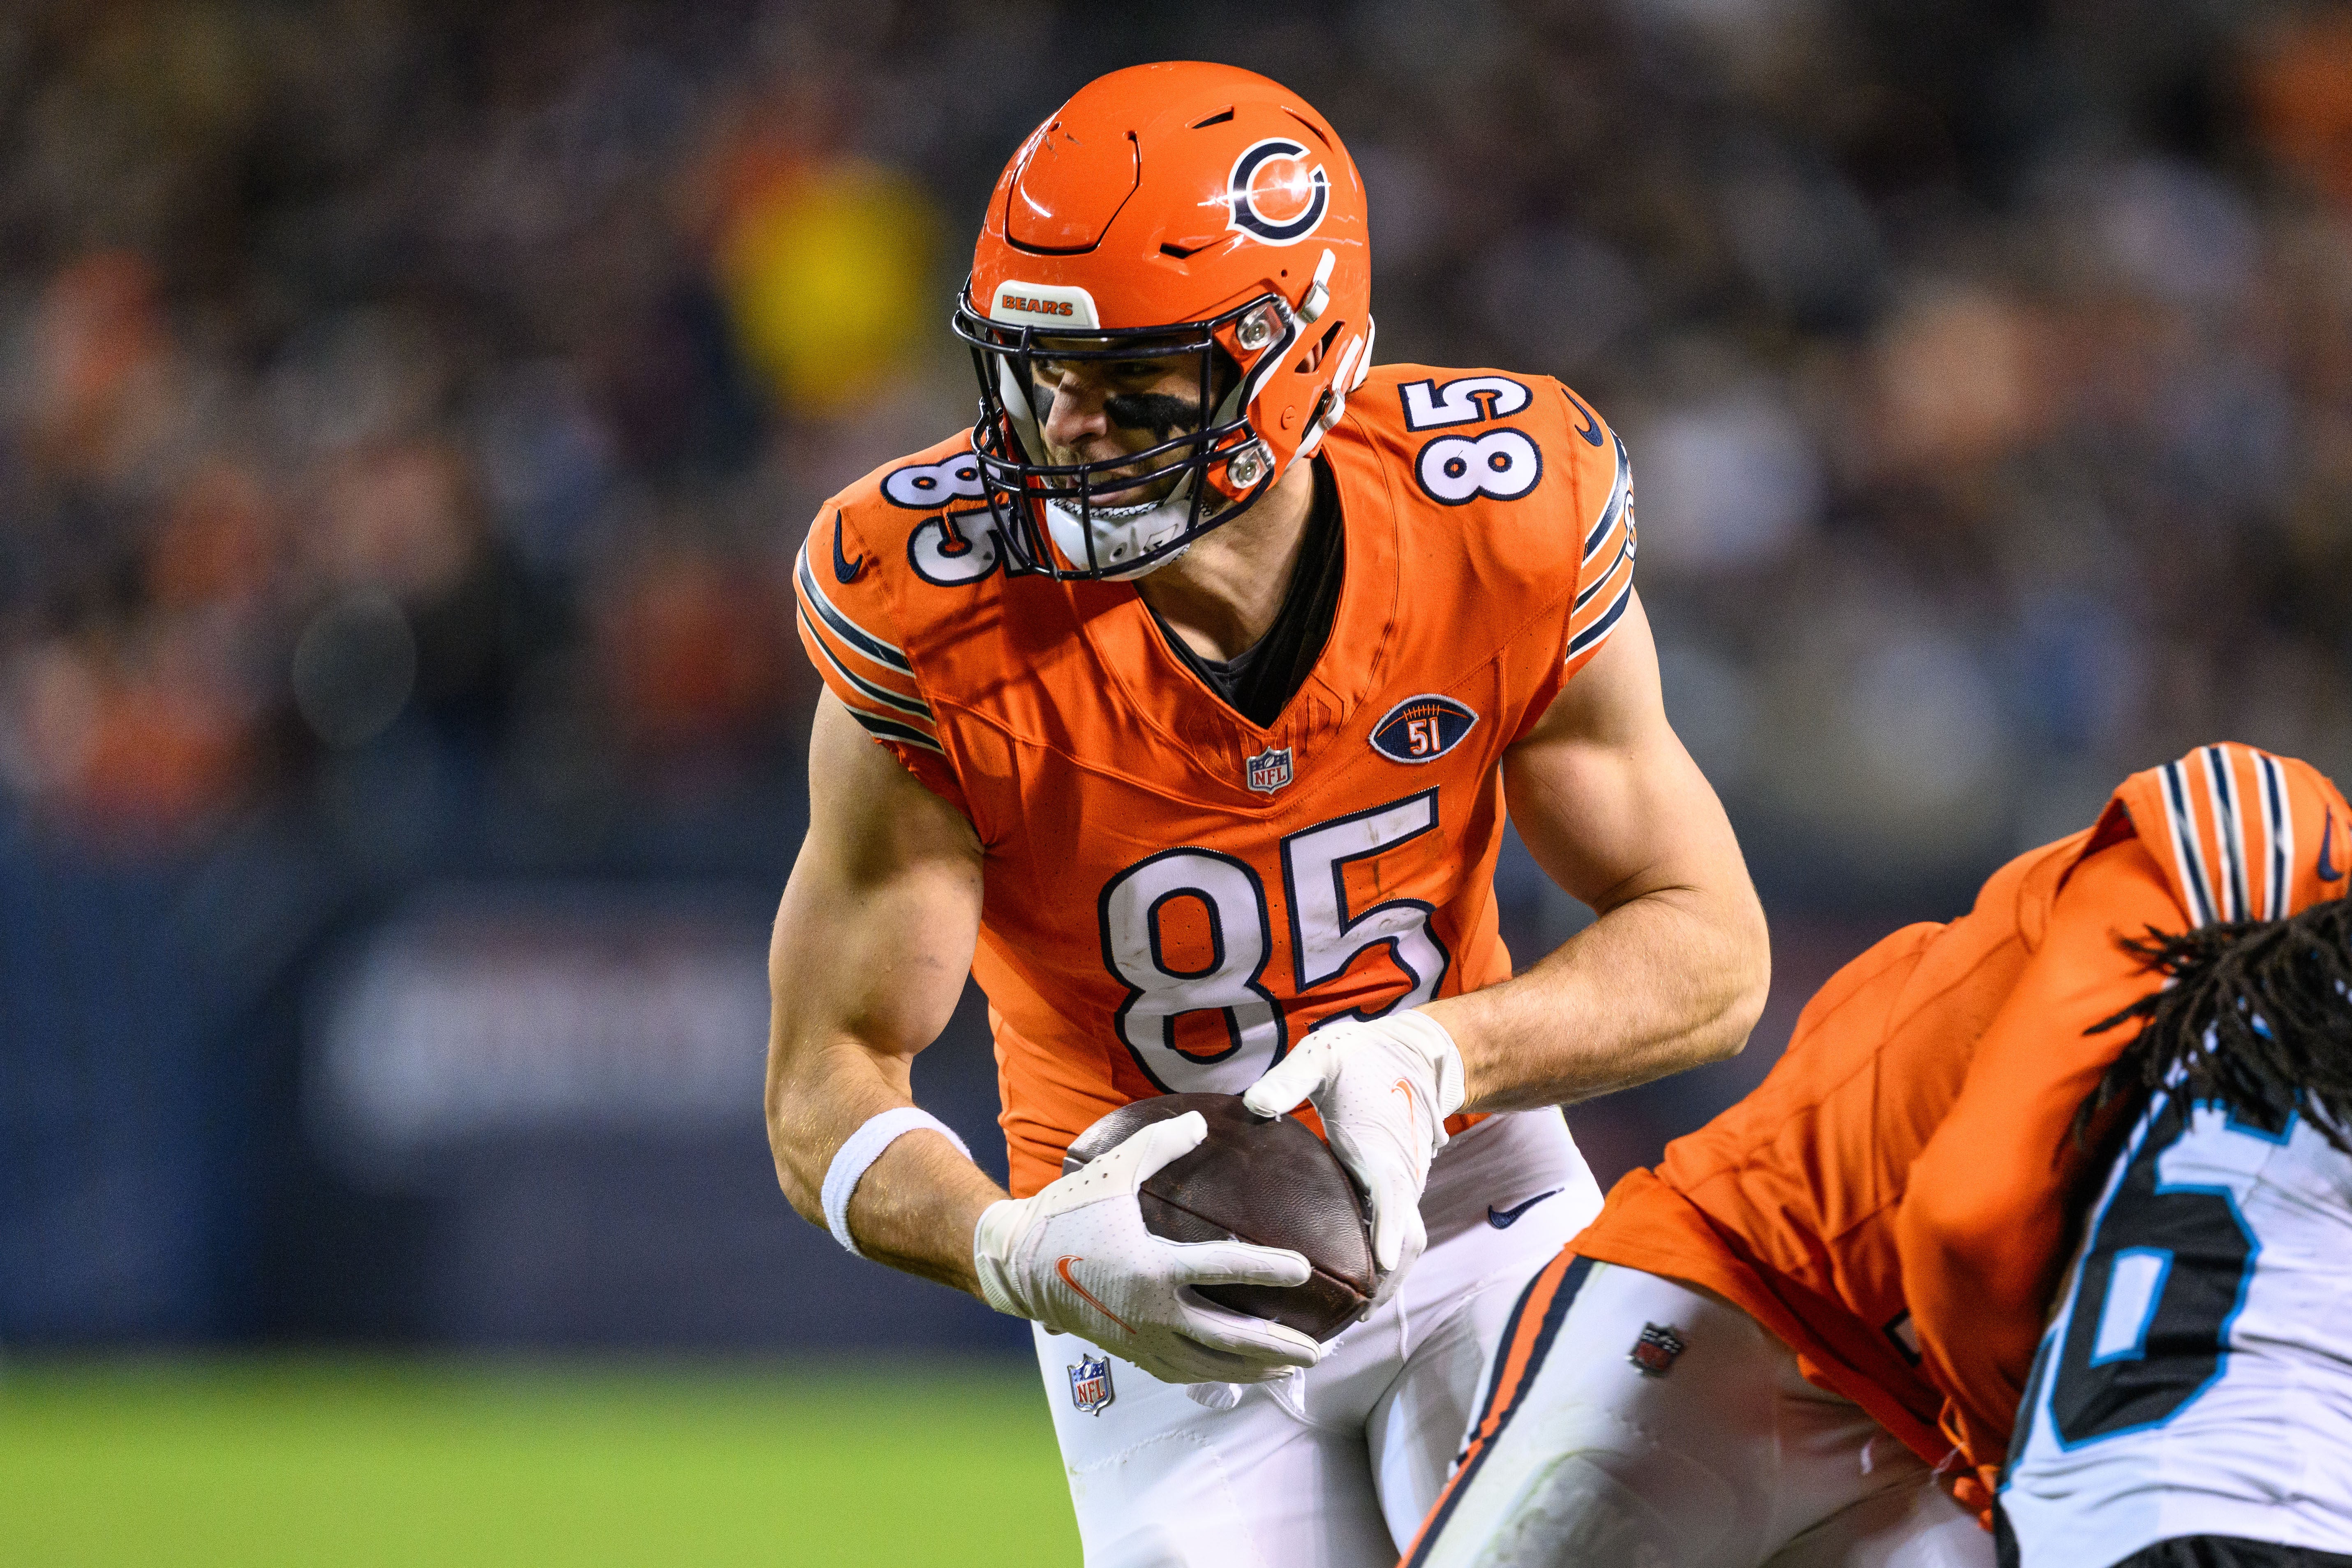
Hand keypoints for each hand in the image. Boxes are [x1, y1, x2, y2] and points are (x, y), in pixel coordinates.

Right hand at [972, 1111, 1324, 1384]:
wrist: (1018, 1264)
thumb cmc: (1067, 1213)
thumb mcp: (1112, 1170)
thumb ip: (1159, 1144)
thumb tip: (1202, 1120)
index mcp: (1152, 1266)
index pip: (1224, 1268)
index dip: (1268, 1269)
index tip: (1304, 1271)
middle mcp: (1152, 1312)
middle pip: (1230, 1337)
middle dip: (1280, 1346)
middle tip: (1322, 1350)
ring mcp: (1143, 1338)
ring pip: (1213, 1364)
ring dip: (1257, 1369)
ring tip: (1294, 1368)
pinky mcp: (1133, 1352)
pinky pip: (1185, 1372)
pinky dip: (1220, 1376)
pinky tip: (1243, 1374)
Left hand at [1242, 1010, 1465, 1302]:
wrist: (1414, 1055)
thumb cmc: (1362, 1056)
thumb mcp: (1323, 1055)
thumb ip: (1289, 1078)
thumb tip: (1253, 1104)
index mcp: (1381, 1148)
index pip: (1392, 1196)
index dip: (1388, 1231)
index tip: (1380, 1265)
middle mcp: (1400, 1175)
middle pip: (1405, 1239)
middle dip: (1388, 1281)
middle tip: (1354, 1317)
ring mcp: (1403, 1186)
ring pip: (1406, 1245)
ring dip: (1388, 1280)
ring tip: (1353, 1317)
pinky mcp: (1398, 1190)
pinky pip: (1398, 1234)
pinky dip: (1386, 1264)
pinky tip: (1356, 1285)